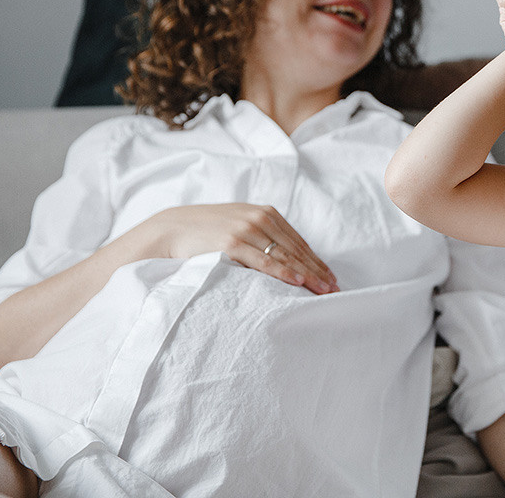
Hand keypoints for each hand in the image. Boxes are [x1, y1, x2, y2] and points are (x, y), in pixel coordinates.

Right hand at [129, 203, 337, 293]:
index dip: (317, 262)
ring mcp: (246, 229)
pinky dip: (282, 272)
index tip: (331, 279)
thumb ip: (262, 236)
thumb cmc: (206, 233)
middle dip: (317, 271)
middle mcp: (259, 218)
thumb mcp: (239, 226)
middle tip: (334, 290)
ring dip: (307, 274)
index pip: (298, 242)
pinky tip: (298, 282)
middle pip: (296, 250)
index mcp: (265, 213)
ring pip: (284, 256)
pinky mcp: (231, 242)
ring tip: (323, 290)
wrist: (169, 229)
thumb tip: (286, 260)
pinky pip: (263, 260)